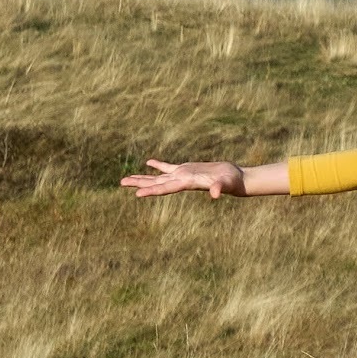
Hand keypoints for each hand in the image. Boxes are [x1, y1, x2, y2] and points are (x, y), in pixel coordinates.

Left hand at [121, 159, 244, 198]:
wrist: (235, 179)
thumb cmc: (230, 181)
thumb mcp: (224, 184)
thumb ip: (219, 189)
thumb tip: (215, 195)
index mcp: (186, 183)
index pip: (165, 188)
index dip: (152, 190)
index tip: (137, 194)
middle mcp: (180, 181)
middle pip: (156, 184)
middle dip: (139, 183)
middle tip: (122, 183)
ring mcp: (182, 175)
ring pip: (159, 177)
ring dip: (143, 177)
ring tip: (127, 179)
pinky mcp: (186, 169)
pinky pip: (169, 167)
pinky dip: (158, 165)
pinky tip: (149, 163)